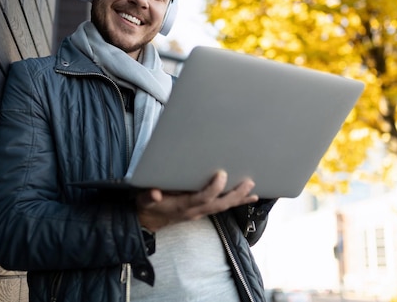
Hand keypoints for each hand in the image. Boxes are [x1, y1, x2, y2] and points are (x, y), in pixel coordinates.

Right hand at [135, 170, 258, 231]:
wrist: (148, 222)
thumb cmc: (147, 207)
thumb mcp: (143, 200)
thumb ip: (148, 197)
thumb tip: (154, 194)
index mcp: (182, 206)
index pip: (202, 198)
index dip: (214, 188)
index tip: (222, 174)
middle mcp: (194, 211)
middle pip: (218, 205)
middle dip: (235, 195)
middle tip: (249, 182)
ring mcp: (199, 213)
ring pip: (222, 207)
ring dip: (238, 200)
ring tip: (254, 191)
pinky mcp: (201, 211)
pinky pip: (220, 208)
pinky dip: (234, 203)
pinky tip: (247, 199)